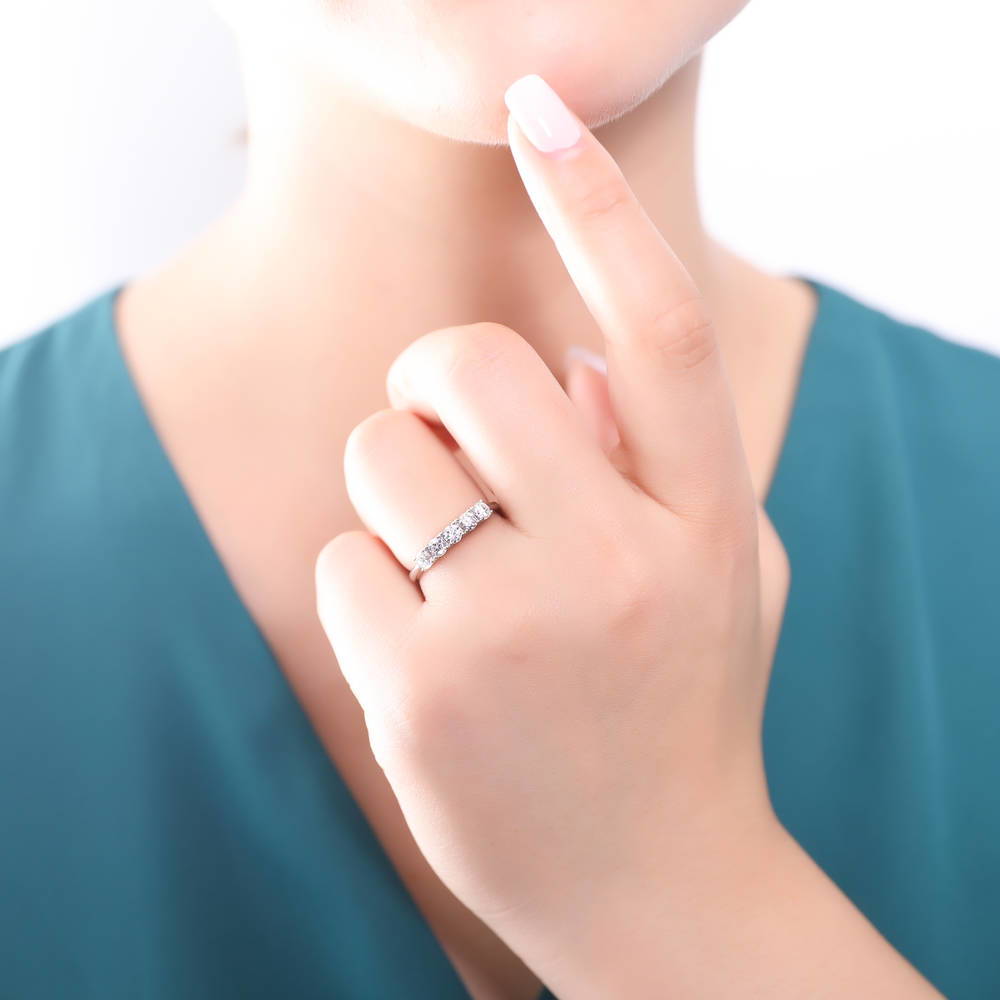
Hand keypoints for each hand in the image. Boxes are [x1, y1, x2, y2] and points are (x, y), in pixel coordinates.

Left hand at [317, 67, 785, 963]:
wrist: (658, 885)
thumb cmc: (679, 708)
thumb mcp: (716, 573)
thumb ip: (655, 458)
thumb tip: (560, 361)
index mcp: (703, 514)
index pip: (659, 327)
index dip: (597, 208)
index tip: (540, 110)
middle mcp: (619, 555)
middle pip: (468, 361)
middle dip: (434, 384)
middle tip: (452, 447)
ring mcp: (517, 624)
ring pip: (383, 454)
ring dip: (397, 491)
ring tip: (450, 576)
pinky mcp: (423, 688)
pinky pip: (345, 561)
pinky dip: (369, 591)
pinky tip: (426, 661)